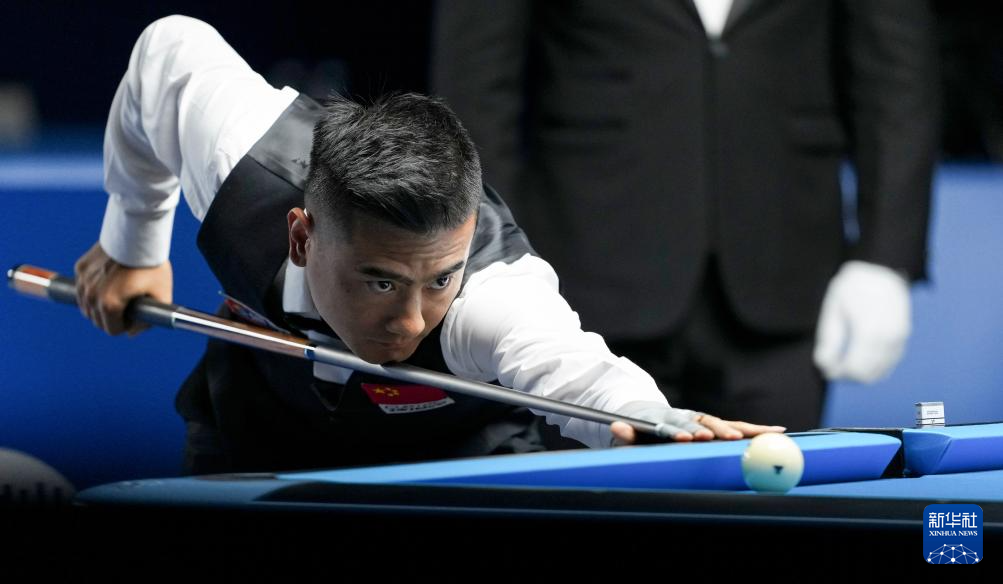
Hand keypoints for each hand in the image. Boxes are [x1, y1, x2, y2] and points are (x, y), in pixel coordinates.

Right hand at [74, 241, 172, 335]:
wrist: (139, 233)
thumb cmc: (152, 265)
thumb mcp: (161, 296)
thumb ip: (149, 320)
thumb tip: (132, 332)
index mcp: (109, 304)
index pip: (112, 330)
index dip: (127, 325)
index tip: (137, 313)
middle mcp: (90, 295)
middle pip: (97, 320)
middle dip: (113, 317)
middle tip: (131, 302)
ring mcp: (82, 281)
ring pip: (87, 306)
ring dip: (101, 305)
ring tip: (121, 293)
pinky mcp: (80, 268)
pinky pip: (84, 288)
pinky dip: (94, 289)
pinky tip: (111, 280)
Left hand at [609, 401, 785, 445]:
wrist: (648, 416)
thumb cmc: (640, 432)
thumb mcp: (629, 436)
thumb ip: (625, 434)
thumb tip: (615, 427)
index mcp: (667, 421)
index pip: (675, 426)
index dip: (683, 431)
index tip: (690, 437)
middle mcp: (688, 418)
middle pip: (705, 422)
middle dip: (717, 430)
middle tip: (730, 438)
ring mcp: (703, 421)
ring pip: (725, 423)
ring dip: (744, 429)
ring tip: (766, 434)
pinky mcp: (715, 426)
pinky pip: (737, 428)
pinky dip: (756, 430)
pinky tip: (778, 432)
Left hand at [813, 260, 910, 382]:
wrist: (882, 267)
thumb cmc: (853, 286)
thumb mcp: (833, 309)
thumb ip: (829, 340)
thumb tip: (824, 366)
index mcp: (869, 331)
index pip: (854, 369)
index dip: (837, 374)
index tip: (825, 370)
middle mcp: (889, 338)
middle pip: (868, 374)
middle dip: (848, 376)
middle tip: (831, 368)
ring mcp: (899, 338)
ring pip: (881, 371)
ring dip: (861, 373)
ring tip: (842, 362)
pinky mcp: (903, 336)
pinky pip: (889, 361)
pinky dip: (874, 366)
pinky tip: (859, 358)